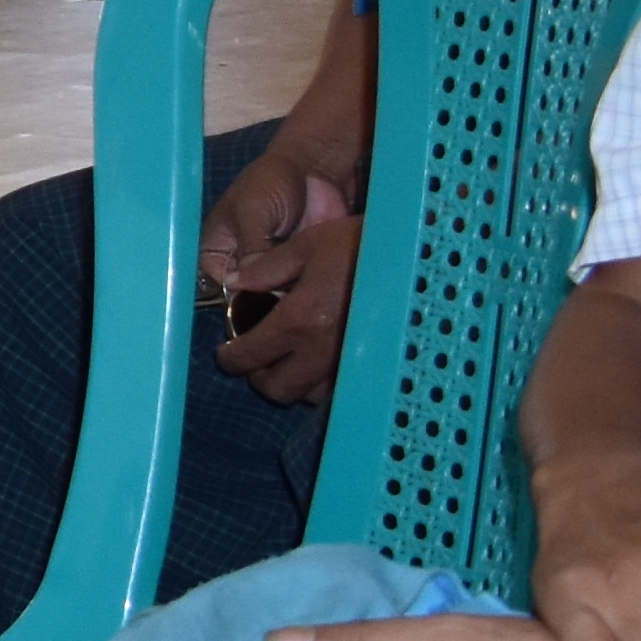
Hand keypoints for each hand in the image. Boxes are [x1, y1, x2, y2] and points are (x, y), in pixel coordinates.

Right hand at [200, 134, 342, 286]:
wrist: (316, 167)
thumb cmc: (272, 181)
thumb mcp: (254, 211)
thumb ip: (250, 247)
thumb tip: (245, 283)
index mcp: (216, 248)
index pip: (219, 283)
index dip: (236, 295)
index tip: (259, 299)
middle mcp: (241, 263)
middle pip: (247, 294)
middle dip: (264, 298)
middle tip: (286, 294)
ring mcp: (272, 267)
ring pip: (275, 294)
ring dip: (289, 294)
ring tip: (305, 289)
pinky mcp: (300, 267)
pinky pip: (300, 287)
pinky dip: (309, 289)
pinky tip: (319, 285)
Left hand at [208, 208, 362, 407]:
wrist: (414, 255)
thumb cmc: (359, 244)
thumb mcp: (306, 245)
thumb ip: (266, 268)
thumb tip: (234, 281)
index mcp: (300, 319)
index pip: (251, 356)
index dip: (230, 359)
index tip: (226, 354)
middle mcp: (324, 350)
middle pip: (279, 389)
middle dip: (259, 377)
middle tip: (255, 359)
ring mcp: (352, 362)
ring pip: (311, 395)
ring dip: (293, 383)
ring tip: (287, 360)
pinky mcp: (375, 365)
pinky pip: (341, 389)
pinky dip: (322, 383)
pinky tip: (318, 361)